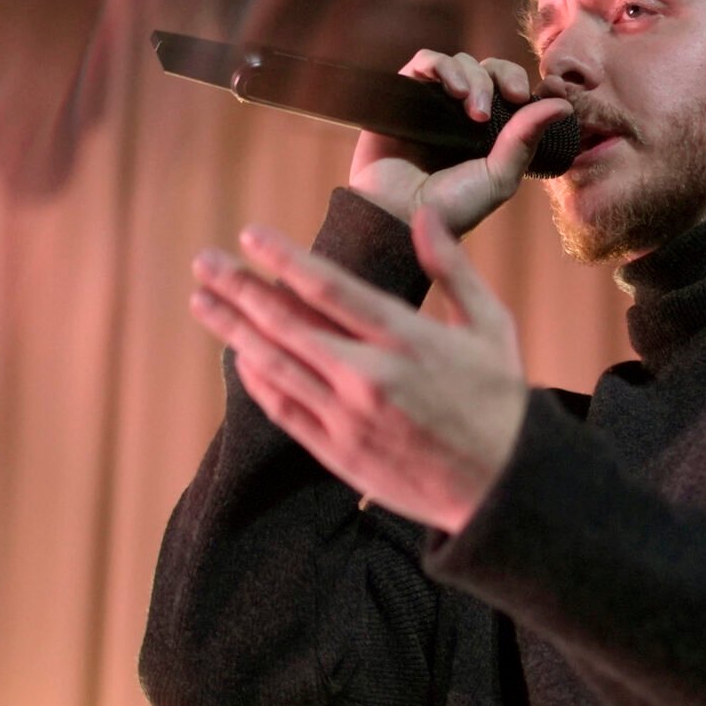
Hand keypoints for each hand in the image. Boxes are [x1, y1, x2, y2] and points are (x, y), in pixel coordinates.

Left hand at [190, 206, 526, 532]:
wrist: (503, 489)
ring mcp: (348, 418)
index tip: (250, 234)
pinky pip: (284, 410)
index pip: (328, 286)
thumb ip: (453, 269)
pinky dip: (257, 381)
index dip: (283, 257)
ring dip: (233, 330)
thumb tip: (423, 217)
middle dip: (239, 288)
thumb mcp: (490, 326)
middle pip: (286, 323)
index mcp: (406, 338)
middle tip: (204, 262)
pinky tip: (239, 356)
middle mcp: (370, 376)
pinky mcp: (339, 453)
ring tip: (202, 302)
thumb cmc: (500, 401)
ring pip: (275, 365)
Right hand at [349, 50, 573, 236]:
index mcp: (489, 131)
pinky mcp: (404, 95)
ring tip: (473, 110)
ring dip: (474, 78)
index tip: (538, 93)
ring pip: (461, 62)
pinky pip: (425, 62)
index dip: (524, 82)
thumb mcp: (499, 178)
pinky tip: (453, 90)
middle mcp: (461, 112)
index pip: (512, 88)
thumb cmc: (450, 208)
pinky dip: (442, 66)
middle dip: (503, 77)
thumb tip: (562, 104)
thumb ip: (526, 139)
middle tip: (509, 100)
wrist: (399, 218)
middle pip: (489, 69)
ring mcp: (432, 102)